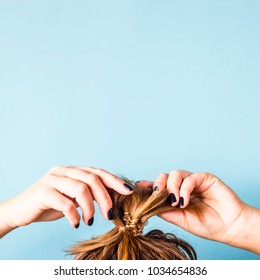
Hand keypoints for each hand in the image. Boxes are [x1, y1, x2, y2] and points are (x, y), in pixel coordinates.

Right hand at [0, 166, 133, 236]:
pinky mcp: (43, 192)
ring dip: (90, 208)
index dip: (115, 180)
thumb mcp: (74, 198)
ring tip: (89, 221)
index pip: (99, 172)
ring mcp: (52, 179)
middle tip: (109, 214)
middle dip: (105, 197)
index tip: (129, 191)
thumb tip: (118, 197)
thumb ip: (91, 195)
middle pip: (92, 179)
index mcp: (74, 170)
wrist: (21, 210)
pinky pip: (64, 203)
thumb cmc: (52, 204)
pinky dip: (73, 215)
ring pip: (80, 188)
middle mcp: (64, 170)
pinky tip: (74, 223)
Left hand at [138, 170, 259, 253]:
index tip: (139, 186)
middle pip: (164, 176)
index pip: (161, 187)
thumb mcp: (181, 220)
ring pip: (175, 174)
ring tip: (175, 202)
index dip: (149, 185)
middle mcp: (183, 186)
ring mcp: (193, 181)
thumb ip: (166, 211)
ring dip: (171, 187)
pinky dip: (184, 188)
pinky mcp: (204, 178)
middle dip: (158, 184)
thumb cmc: (207, 225)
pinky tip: (184, 201)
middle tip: (158, 196)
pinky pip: (190, 178)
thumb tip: (148, 205)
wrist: (229, 227)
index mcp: (176, 195)